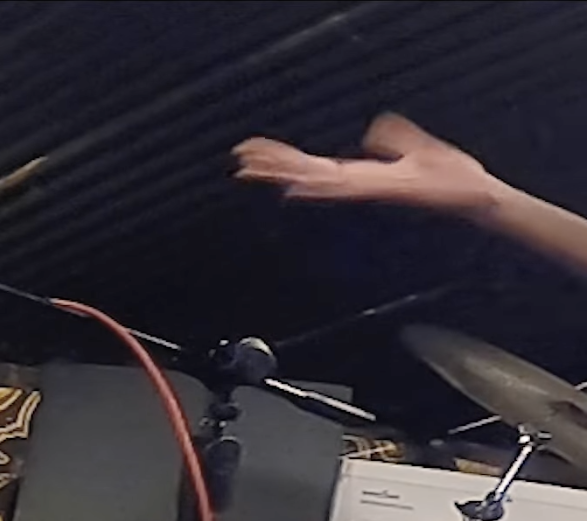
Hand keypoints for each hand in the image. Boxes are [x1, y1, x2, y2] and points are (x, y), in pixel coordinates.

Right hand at [235, 114, 504, 218]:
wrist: (478, 198)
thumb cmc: (455, 180)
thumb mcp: (421, 149)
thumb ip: (397, 139)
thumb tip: (376, 127)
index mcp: (364, 177)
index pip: (315, 165)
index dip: (283, 157)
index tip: (252, 150)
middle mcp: (361, 186)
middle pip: (306, 173)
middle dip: (272, 166)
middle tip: (238, 160)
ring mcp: (370, 190)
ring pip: (317, 181)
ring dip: (284, 175)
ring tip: (254, 170)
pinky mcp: (385, 191)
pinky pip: (345, 188)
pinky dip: (319, 186)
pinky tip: (298, 186)